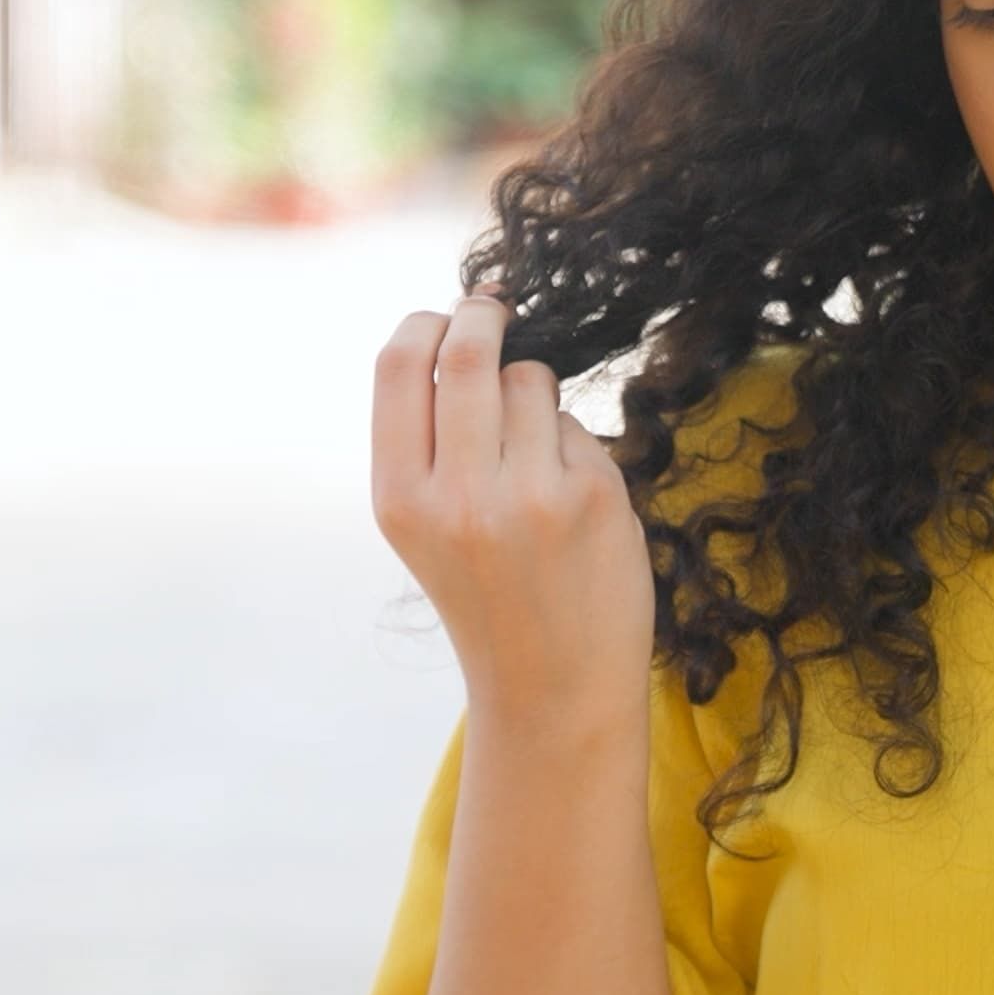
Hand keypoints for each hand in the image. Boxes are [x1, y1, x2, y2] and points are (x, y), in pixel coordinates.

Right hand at [372, 293, 656, 718]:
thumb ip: (428, 440)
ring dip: (533, 395)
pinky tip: (571, 504)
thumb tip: (459, 329)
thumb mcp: (425, 526)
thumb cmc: (487, 593)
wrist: (552, 688)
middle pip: (471, 352)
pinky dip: (574, 446)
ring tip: (532, 457)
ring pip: (530, 381)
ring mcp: (531, 494)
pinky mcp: (592, 496)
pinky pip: (578, 427)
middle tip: (494, 307)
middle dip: (484, 315)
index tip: (445, 315)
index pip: (401, 367)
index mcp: (401, 499)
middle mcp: (459, 494)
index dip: (425, 323)